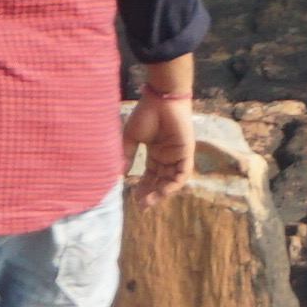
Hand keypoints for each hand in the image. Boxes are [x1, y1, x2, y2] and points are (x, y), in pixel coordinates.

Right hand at [127, 90, 193, 206]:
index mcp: (155, 151)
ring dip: (160, 192)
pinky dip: (173, 184)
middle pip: (160, 180)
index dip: (143, 187)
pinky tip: (162, 191)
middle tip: (141, 206)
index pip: (150, 174)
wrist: (161, 99)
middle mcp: (167, 156)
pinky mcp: (186, 153)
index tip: (133, 198)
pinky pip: (182, 174)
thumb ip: (127, 156)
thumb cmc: (146, 114)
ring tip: (148, 201)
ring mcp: (177, 155)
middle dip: (151, 194)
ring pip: (171, 180)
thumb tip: (120, 174)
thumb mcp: (131, 138)